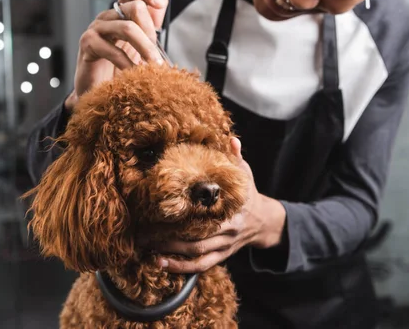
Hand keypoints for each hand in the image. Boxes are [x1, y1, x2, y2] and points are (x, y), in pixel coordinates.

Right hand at [65, 0, 168, 110]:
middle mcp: (107, 17)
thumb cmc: (117, 68)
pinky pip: (112, 50)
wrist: (96, 90)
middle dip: (151, 32)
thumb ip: (149, 25)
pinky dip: (128, 64)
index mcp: (119, 14)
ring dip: (145, 48)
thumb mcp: (138, 46)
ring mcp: (96, 28)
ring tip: (154, 68)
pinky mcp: (87, 44)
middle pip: (135, 7)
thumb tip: (162, 3)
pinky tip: (135, 74)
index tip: (159, 3)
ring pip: (127, 27)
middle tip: (157, 57)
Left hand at [151, 138, 286, 273]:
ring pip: (197, 255)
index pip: (208, 217)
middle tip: (145, 234)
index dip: (186, 218)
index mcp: (234, 211)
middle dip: (170, 240)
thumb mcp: (246, 173)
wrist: (263, 220)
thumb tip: (232, 139)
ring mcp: (224, 246)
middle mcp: (228, 231)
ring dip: (173, 256)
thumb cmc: (248, 193)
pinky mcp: (221, 256)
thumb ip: (236, 157)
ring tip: (149, 251)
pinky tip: (161, 264)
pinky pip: (200, 266)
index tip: (163, 213)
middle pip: (198, 240)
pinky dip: (181, 268)